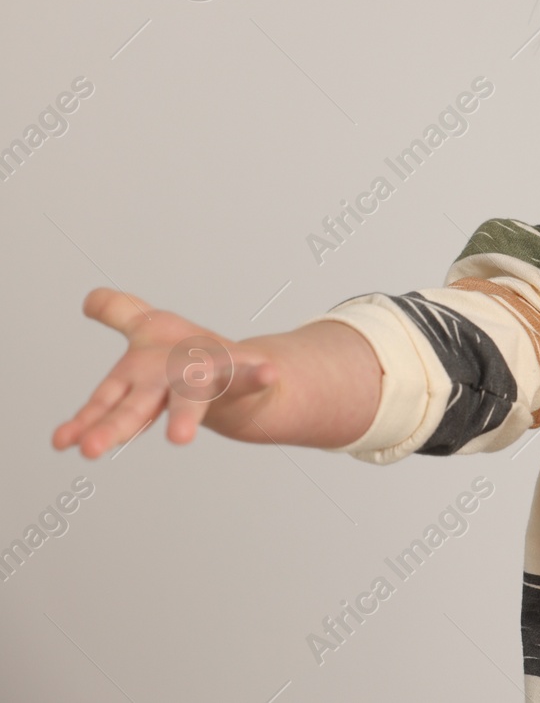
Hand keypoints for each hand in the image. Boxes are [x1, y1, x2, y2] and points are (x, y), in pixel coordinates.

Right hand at [55, 288, 281, 457]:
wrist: (240, 378)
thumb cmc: (186, 360)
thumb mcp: (150, 328)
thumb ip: (120, 313)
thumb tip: (89, 298)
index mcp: (139, 381)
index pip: (105, 401)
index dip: (82, 422)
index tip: (60, 442)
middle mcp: (166, 391)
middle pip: (134, 410)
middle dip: (113, 429)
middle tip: (90, 451)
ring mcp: (204, 388)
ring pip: (189, 404)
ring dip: (184, 420)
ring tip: (179, 438)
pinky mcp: (239, 379)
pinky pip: (250, 377)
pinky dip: (259, 376)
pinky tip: (270, 373)